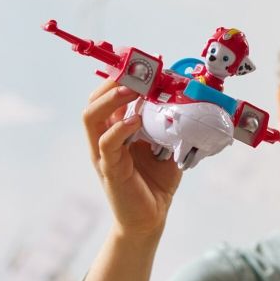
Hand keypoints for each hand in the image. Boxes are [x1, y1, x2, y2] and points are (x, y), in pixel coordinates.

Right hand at [84, 80, 182, 239]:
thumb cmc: (157, 181)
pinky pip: (106, 143)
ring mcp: (103, 153)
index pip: (109, 96)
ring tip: (129, 87)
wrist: (151, 218)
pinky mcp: (110, 169)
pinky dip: (120, 128)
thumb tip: (187, 100)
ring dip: (110, 98)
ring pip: (92, 117)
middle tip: (135, 70)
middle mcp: (105, 138)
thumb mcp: (166, 147)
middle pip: (94, 100)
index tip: (141, 63)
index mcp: (117, 129)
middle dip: (112, 80)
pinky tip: (135, 120)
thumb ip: (169, 125)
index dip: (120, 77)